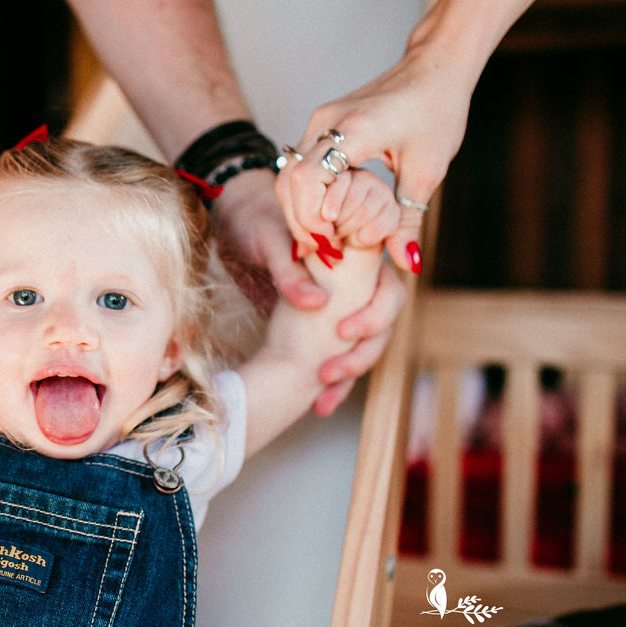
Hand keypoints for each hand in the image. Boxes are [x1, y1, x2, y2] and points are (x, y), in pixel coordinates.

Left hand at [214, 171, 406, 413]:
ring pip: (361, 347)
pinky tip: (316, 405)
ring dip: (346, 378)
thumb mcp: (270, 241)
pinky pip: (336, 356)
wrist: (236, 225)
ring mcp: (341, 306)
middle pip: (381, 327)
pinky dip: (330, 382)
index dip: (376, 315)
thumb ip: (292, 269)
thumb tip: (315, 303)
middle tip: (326, 375)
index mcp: (359, 257)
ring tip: (320, 403)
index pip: (389, 290)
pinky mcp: (320, 324)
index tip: (343, 333)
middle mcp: (357, 284)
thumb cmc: (258, 222)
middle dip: (359, 356)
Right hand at [275, 42, 473, 272]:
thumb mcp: (428, 172)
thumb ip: (409, 220)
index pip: (306, 178)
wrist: (435, 67)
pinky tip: (327, 216)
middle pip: (289, 180)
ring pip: (288, 173)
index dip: (311, 216)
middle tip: (327, 250)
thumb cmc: (437, 111)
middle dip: (302, 221)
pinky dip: (307, 194)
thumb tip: (408, 264)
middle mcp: (327, 122)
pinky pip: (300, 164)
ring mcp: (320, 120)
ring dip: (301, 209)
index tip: (334, 241)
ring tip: (326, 237)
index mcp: (355, 131)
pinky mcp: (321, 123)